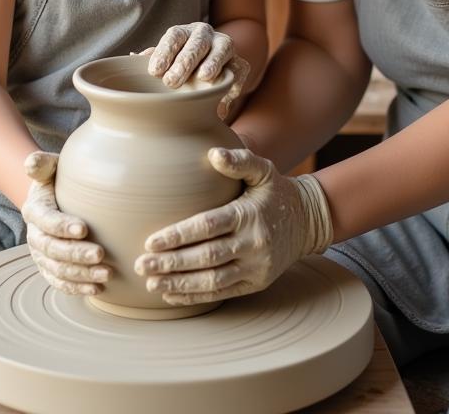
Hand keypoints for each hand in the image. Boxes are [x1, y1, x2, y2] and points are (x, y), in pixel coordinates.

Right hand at [20, 151, 110, 294]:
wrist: (53, 197)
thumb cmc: (58, 179)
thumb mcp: (52, 167)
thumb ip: (43, 164)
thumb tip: (31, 162)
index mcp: (34, 210)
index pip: (45, 220)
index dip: (62, 226)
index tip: (84, 228)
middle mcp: (34, 236)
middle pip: (52, 250)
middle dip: (76, 255)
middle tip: (101, 255)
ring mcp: (41, 255)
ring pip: (57, 270)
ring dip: (81, 275)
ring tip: (106, 275)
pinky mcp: (49, 269)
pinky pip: (60, 283)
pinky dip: (77, 288)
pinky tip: (97, 290)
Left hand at [133, 148, 332, 305]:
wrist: (308, 221)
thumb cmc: (276, 192)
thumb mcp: (263, 170)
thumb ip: (239, 160)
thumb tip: (212, 154)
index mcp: (249, 215)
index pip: (208, 227)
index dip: (178, 236)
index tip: (151, 241)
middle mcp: (253, 244)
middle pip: (206, 257)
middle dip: (171, 263)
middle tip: (141, 265)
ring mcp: (256, 267)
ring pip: (213, 280)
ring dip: (179, 283)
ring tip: (151, 283)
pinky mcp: (256, 283)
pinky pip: (222, 292)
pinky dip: (196, 295)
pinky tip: (172, 293)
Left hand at [147, 23, 250, 118]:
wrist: (212, 61)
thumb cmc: (180, 61)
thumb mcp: (167, 58)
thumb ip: (154, 58)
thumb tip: (132, 58)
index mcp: (184, 32)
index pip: (174, 36)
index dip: (164, 52)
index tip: (154, 71)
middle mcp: (205, 34)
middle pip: (196, 44)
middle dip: (185, 62)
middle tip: (172, 81)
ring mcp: (224, 46)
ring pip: (221, 51)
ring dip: (213, 63)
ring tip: (204, 78)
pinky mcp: (239, 63)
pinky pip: (239, 70)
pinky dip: (234, 81)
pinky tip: (226, 94)